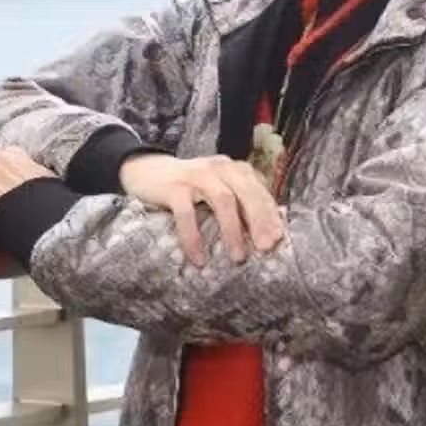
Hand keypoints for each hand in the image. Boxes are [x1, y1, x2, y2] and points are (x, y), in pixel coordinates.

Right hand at [120, 153, 283, 265]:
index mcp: (234, 169)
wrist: (146, 170)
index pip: (259, 191)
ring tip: (237, 258)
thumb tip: (266, 233)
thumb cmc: (190, 187)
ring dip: (232, 230)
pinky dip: (194, 237)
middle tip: (265, 248)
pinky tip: (198, 258)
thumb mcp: (218, 188)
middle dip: (259, 221)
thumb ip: (239, 202)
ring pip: (223, 200)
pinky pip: (187, 213)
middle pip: (246, 192)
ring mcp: (196, 175)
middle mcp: (219, 168)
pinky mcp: (174, 187)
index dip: (270, 215)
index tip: (278, 239)